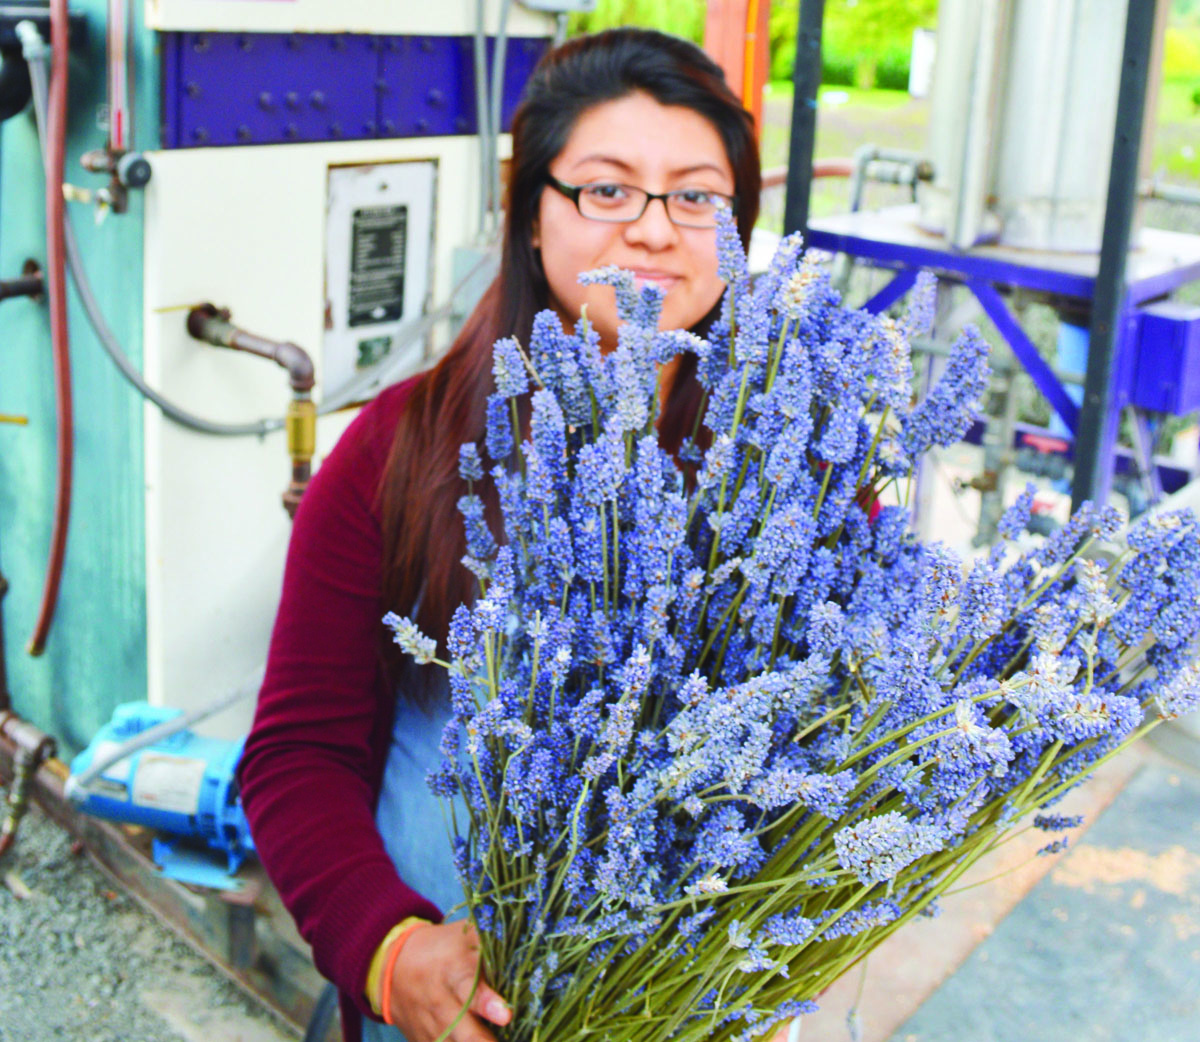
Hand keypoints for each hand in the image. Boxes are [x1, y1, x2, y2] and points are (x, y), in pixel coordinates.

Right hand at [385, 921, 511, 1041]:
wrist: (394, 967)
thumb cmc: (443, 948)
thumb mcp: (464, 936)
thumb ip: (493, 940)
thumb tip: (529, 933)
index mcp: (453, 972)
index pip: (469, 989)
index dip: (487, 1003)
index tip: (506, 1014)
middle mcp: (441, 1005)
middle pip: (466, 1034)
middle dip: (485, 1041)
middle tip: (509, 1037)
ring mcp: (433, 1030)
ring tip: (507, 1040)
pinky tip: (486, 1040)